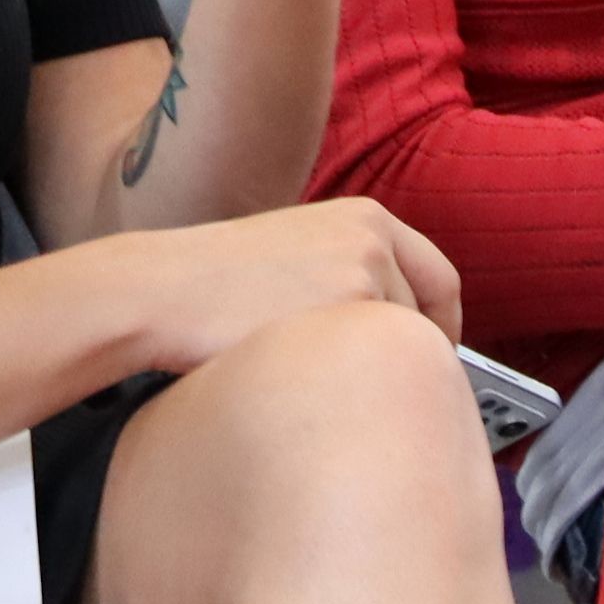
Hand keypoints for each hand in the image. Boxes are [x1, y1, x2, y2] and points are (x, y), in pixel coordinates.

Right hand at [98, 196, 460, 373]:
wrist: (161, 290)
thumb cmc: (212, 284)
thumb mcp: (296, 252)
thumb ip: (350, 272)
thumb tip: (392, 324)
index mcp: (364, 217)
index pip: (438, 277)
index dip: (442, 323)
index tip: (436, 353)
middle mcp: (374, 237)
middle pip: (427, 318)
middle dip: (410, 355)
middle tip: (386, 386)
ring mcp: (366, 271)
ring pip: (403, 346)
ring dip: (373, 369)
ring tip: (320, 376)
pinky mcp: (349, 307)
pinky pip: (378, 364)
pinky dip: (355, 381)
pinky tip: (312, 382)